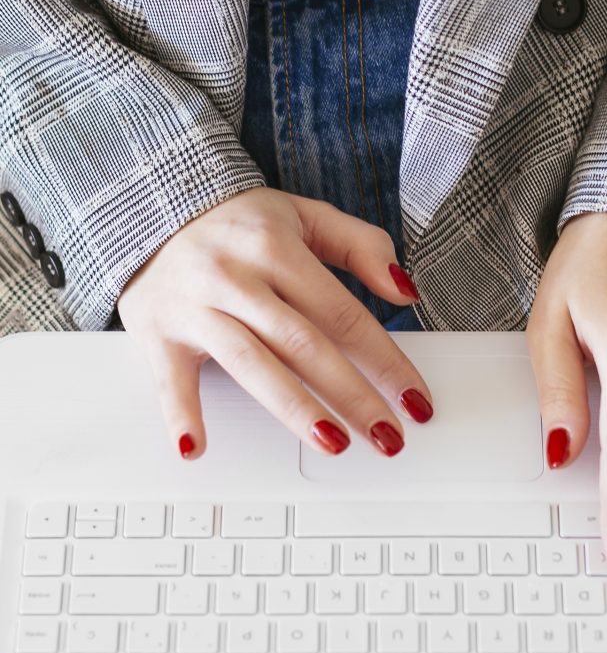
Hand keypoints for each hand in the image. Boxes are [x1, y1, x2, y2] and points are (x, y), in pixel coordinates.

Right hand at [117, 189, 433, 458]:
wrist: (147, 203)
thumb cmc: (235, 222)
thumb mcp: (304, 215)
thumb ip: (362, 246)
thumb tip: (405, 292)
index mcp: (276, 248)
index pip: (344, 314)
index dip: (385, 360)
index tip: (413, 398)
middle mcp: (236, 277)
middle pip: (304, 345)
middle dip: (353, 395)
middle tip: (387, 437)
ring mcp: (196, 307)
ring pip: (251, 364)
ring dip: (294, 409)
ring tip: (333, 443)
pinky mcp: (158, 333)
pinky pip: (170, 380)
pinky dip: (181, 415)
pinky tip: (197, 448)